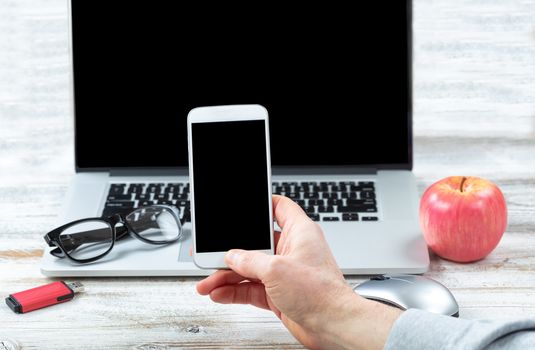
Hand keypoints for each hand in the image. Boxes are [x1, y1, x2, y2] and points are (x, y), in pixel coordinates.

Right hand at [197, 195, 400, 348]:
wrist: (333, 326)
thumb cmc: (321, 293)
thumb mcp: (277, 270)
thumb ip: (250, 260)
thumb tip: (232, 256)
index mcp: (299, 232)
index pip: (280, 207)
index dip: (262, 203)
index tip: (243, 205)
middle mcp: (291, 250)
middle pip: (255, 243)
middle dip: (231, 250)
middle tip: (211, 253)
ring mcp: (284, 273)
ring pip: (249, 269)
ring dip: (227, 276)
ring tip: (207, 282)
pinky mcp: (279, 293)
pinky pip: (251, 288)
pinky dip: (234, 291)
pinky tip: (219, 293)